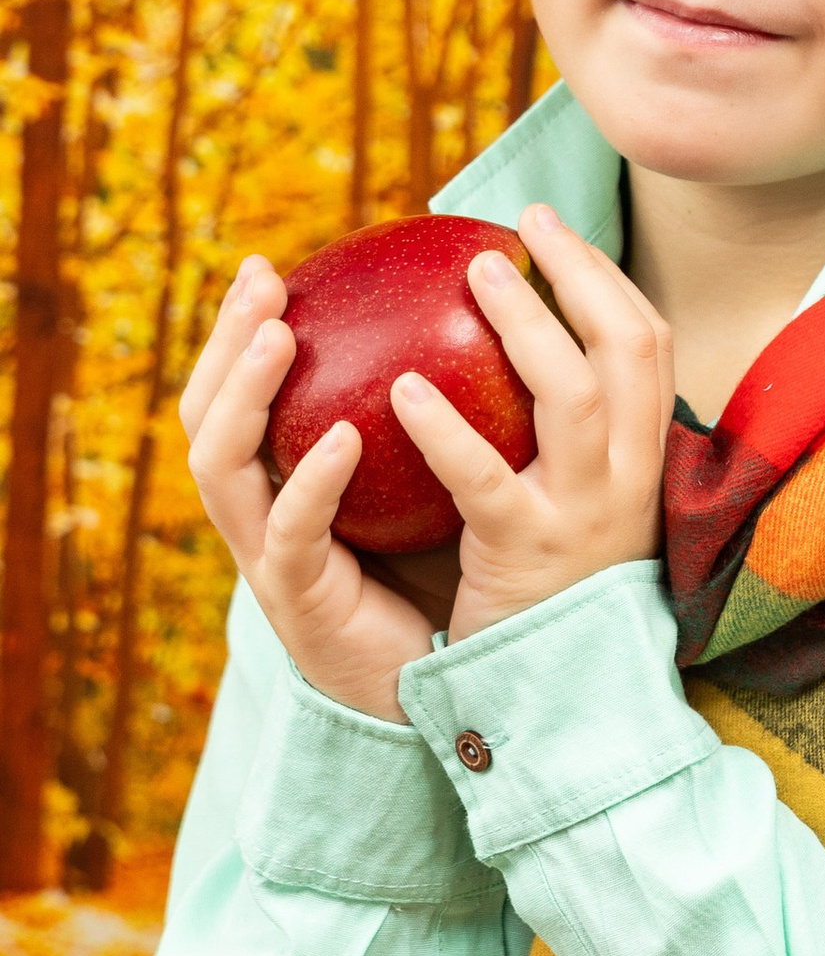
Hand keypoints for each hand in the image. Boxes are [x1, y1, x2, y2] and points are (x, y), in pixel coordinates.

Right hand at [182, 256, 438, 721]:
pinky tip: (344, 438)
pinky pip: (294, 536)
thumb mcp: (431, 480)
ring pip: (222, 469)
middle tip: (261, 281)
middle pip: (206, 418)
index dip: (239, 332)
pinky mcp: (302, 605)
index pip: (237, 396)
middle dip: (223, 344)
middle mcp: (262, 514)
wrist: (444, 690)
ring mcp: (271, 560)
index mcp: (285, 482)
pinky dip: (311, 483)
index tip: (270, 265)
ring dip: (243, 396)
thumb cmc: (440, 572)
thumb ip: (437, 411)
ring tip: (278, 336)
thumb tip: (488, 311)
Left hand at [397, 204, 673, 643]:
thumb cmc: (554, 581)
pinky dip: (446, 430)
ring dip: (527, 327)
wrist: (561, 692)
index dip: (604, 277)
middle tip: (521, 227)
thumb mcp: (581, 496)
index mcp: (643, 454)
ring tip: (475, 277)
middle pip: (630, 348)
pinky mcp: (527, 554)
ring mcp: (585, 514)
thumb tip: (511, 341)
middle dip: (580, 275)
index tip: (551, 230)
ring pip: (576, 398)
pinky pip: (487, 481)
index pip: (648, 341)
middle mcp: (629, 475)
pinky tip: (400, 390)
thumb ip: (562, 430)